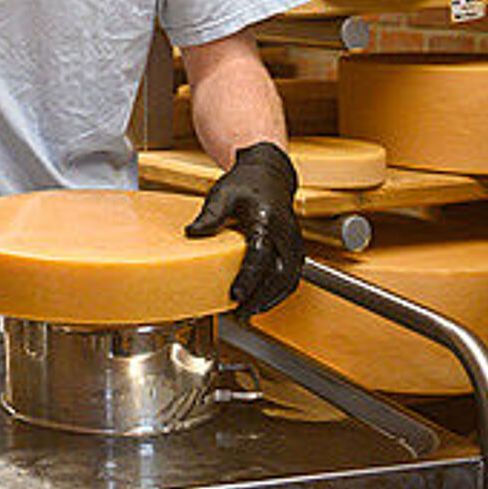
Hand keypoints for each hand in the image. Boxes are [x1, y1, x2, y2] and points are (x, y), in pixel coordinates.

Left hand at [186, 141, 303, 315]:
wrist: (269, 175)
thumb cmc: (245, 184)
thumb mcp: (223, 194)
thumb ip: (211, 215)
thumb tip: (192, 233)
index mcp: (267, 220)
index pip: (260, 255)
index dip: (249, 279)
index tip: (235, 295)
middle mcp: (285, 234)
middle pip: (280, 274)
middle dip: (261, 298)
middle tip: (240, 314)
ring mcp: (294, 242)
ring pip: (289, 280)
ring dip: (271, 299)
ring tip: (248, 312)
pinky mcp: (295, 249)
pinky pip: (292, 276)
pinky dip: (278, 293)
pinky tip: (261, 302)